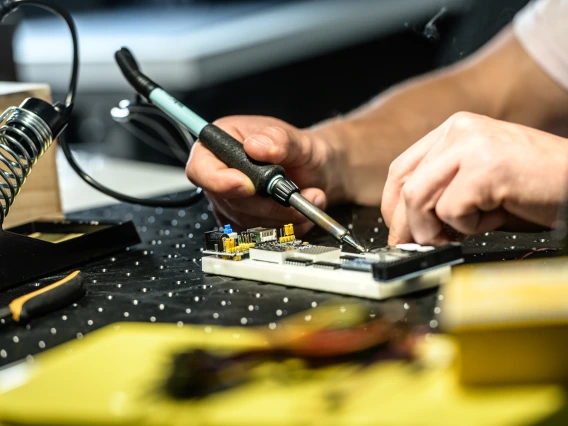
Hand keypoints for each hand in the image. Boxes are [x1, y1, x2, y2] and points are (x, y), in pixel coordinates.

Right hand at [186, 116, 345, 233]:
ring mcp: (230, 200)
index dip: (220, 182)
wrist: (316, 171)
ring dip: (281, 217)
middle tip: (297, 195)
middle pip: (226, 200)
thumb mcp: (297, 140)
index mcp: (222, 142)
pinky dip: (284, 227)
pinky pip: (257, 235)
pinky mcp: (243, 221)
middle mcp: (220, 173)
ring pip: (244, 222)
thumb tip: (258, 146)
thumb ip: (280, 140)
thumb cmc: (301, 151)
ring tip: (308, 198)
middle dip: (266, 204)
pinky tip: (299, 212)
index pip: (201, 168)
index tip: (248, 186)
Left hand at [382, 112, 567, 244]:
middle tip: (417, 246)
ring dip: (432, 229)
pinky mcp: (485, 167)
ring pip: (417, 197)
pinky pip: (450, 210)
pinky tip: (495, 217)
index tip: (398, 231)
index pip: (402, 168)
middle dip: (405, 225)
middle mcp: (458, 130)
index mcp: (454, 131)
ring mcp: (471, 145)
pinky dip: (468, 227)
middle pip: (404, 183)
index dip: (392, 205)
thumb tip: (407, 227)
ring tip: (462, 233)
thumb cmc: (535, 188)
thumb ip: (442, 193)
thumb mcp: (478, 185)